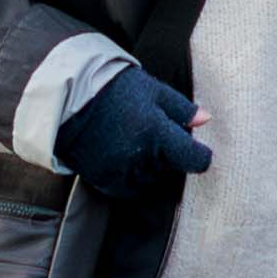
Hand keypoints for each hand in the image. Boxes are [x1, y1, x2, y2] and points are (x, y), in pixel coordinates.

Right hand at [50, 63, 211, 188]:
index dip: (200, 156)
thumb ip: (182, 109)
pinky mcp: (104, 180)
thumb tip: (207, 120)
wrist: (69, 99)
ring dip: (149, 166)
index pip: (195, 159)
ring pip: (150, 179)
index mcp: (157, 132)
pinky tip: (123, 156)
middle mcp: (141, 157)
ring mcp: (121, 171)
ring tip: (134, 141)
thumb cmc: (115, 89)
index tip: (197, 150)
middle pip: (170, 167)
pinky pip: (128, 188)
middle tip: (152, 130)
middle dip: (167, 153)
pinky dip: (130, 177)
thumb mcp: (154, 90)